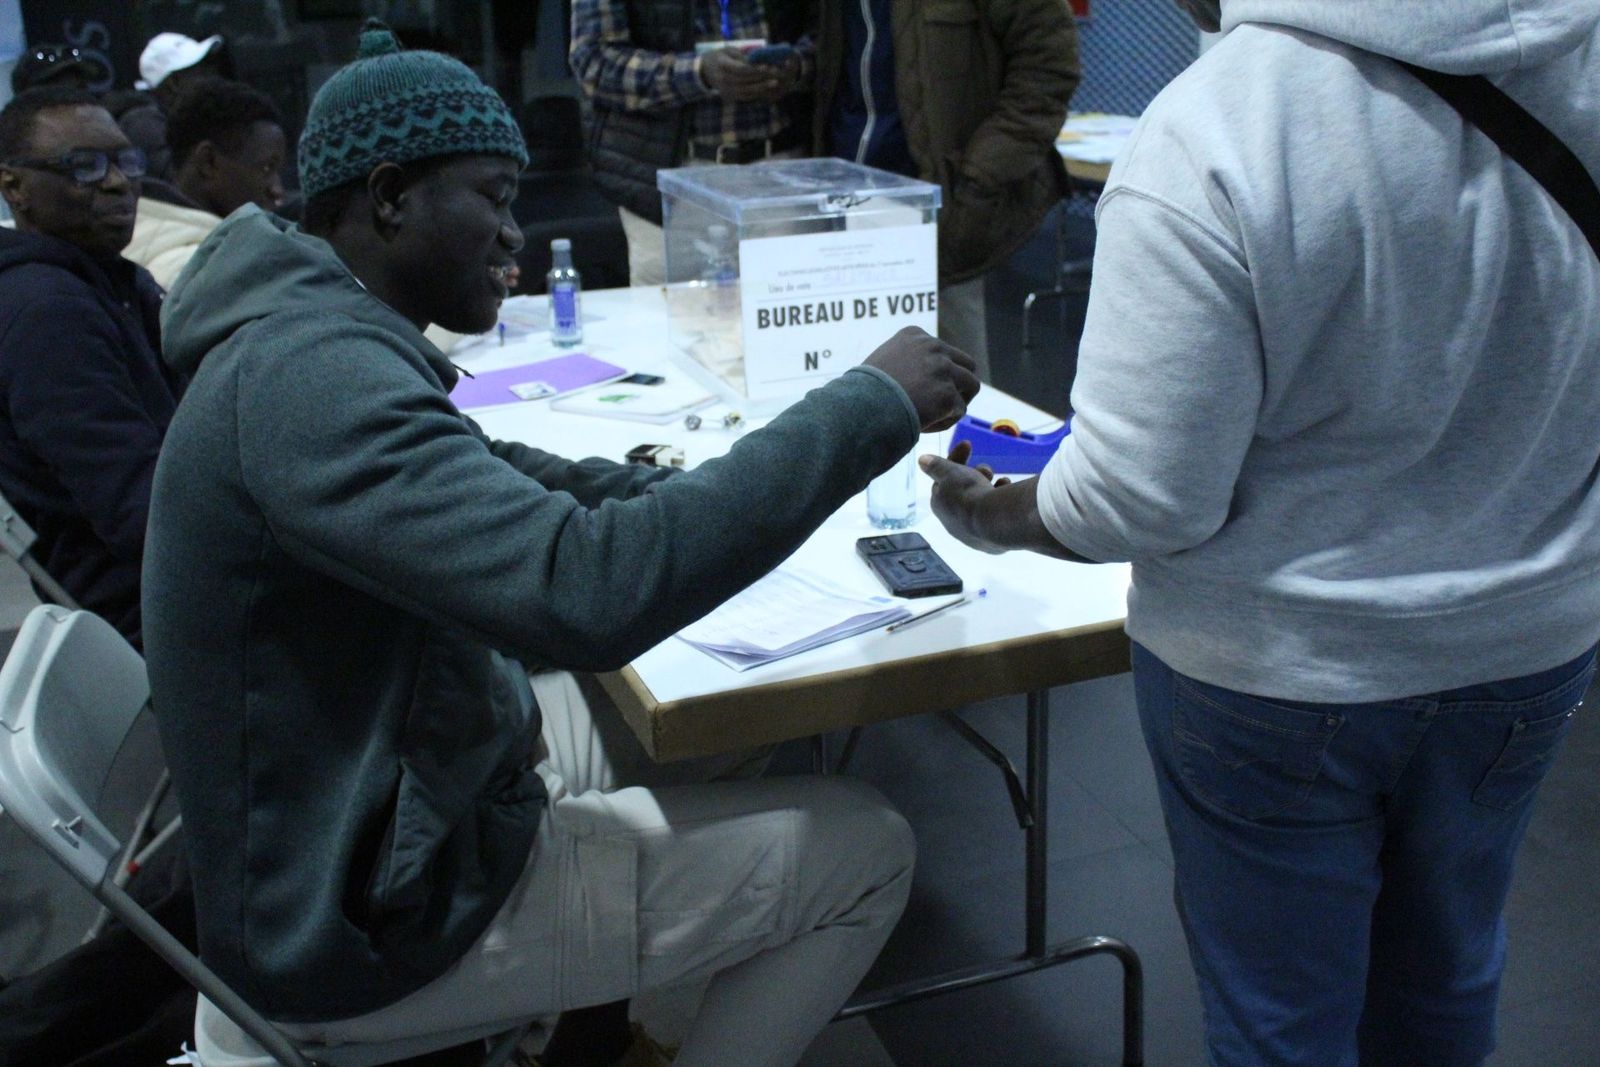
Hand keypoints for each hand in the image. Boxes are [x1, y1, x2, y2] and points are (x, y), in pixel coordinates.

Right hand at [701, 48, 787, 102]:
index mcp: (722, 65)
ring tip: (775, 82)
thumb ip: (743, 55)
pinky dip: (757, 94)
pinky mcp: (729, 97)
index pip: (741, 68)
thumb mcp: (729, 50)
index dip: (755, 68)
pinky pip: (746, 97)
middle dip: (762, 78)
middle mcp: (723, 79)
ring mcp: (726, 90)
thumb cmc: (720, 56)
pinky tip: (767, 90)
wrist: (704, 71)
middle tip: (777, 74)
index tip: (768, 66)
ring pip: (747, 91)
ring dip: (763, 87)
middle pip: (746, 80)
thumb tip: (759, 58)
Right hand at [862, 326, 979, 431]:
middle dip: (958, 384)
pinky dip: (946, 422)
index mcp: (916, 335)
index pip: (944, 351)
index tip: (922, 390)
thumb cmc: (863, 392)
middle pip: (966, 364)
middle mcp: (933, 347)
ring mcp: (942, 369)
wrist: (860, 408)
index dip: (939, 373)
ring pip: (971, 385)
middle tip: (944, 403)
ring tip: (938, 416)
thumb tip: (921, 376)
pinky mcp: (947, 394)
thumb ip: (905, 360)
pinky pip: (960, 411)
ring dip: (958, 402)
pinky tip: (925, 426)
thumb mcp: (882, 361)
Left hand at [921, 440, 1009, 552]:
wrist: (993, 521)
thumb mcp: (950, 473)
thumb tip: (922, 460)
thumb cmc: (968, 493)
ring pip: (981, 502)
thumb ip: (937, 466)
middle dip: (974, 474)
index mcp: (940, 506)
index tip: (967, 444)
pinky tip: (1007, 493)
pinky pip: (995, 514)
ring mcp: (973, 534)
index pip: (944, 479)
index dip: (955, 459)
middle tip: (986, 470)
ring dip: (989, 487)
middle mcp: (954, 523)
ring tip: (1000, 480)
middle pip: (964, 491)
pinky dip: (1001, 500)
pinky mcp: (992, 541)